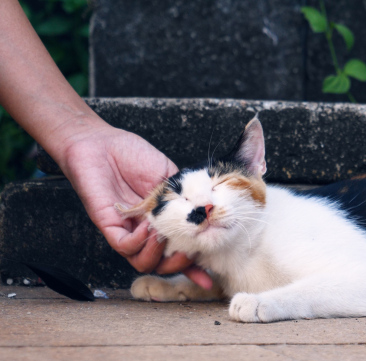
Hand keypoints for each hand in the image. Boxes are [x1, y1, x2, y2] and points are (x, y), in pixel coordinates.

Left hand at [58, 123, 211, 288]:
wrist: (102, 142)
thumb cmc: (134, 155)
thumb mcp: (171, 175)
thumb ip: (186, 194)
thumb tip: (208, 210)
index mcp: (163, 221)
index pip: (179, 249)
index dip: (194, 266)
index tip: (209, 277)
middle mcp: (145, 231)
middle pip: (162, 264)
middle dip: (180, 265)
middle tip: (189, 252)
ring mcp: (127, 230)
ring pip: (142, 262)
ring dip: (158, 255)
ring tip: (165, 236)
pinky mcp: (108, 225)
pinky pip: (124, 246)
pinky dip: (139, 241)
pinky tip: (148, 225)